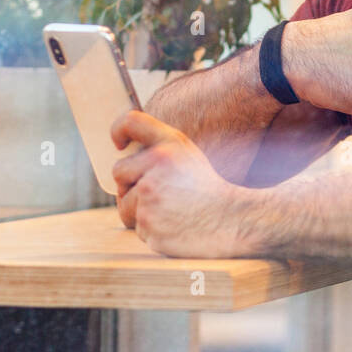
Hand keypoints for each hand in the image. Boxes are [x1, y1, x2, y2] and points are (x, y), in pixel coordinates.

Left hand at [110, 110, 257, 257]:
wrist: (233, 221)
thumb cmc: (209, 190)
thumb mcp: (189, 157)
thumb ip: (160, 149)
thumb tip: (122, 154)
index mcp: (169, 147)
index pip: (131, 122)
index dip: (118, 130)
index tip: (119, 144)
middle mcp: (156, 168)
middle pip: (119, 171)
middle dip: (131, 183)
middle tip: (160, 192)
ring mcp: (150, 198)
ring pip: (125, 204)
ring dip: (140, 210)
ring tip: (170, 210)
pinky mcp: (148, 225)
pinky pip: (137, 226)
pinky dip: (152, 229)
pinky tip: (174, 224)